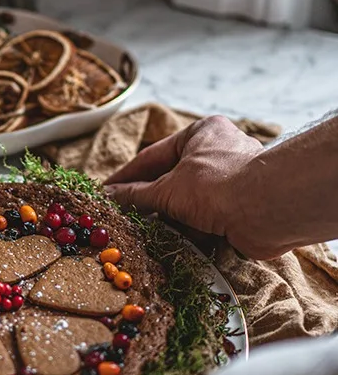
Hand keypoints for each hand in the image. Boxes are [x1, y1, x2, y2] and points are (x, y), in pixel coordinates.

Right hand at [106, 116, 273, 257]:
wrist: (268, 209)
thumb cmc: (217, 186)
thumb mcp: (167, 189)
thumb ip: (136, 194)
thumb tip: (110, 196)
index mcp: (200, 134)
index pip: (152, 155)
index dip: (126, 176)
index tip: (106, 191)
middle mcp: (218, 152)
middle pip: (172, 178)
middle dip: (149, 199)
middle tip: (122, 215)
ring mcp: (232, 180)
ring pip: (190, 201)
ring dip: (170, 217)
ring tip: (144, 232)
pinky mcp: (242, 206)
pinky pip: (207, 217)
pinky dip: (191, 229)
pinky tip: (173, 241)